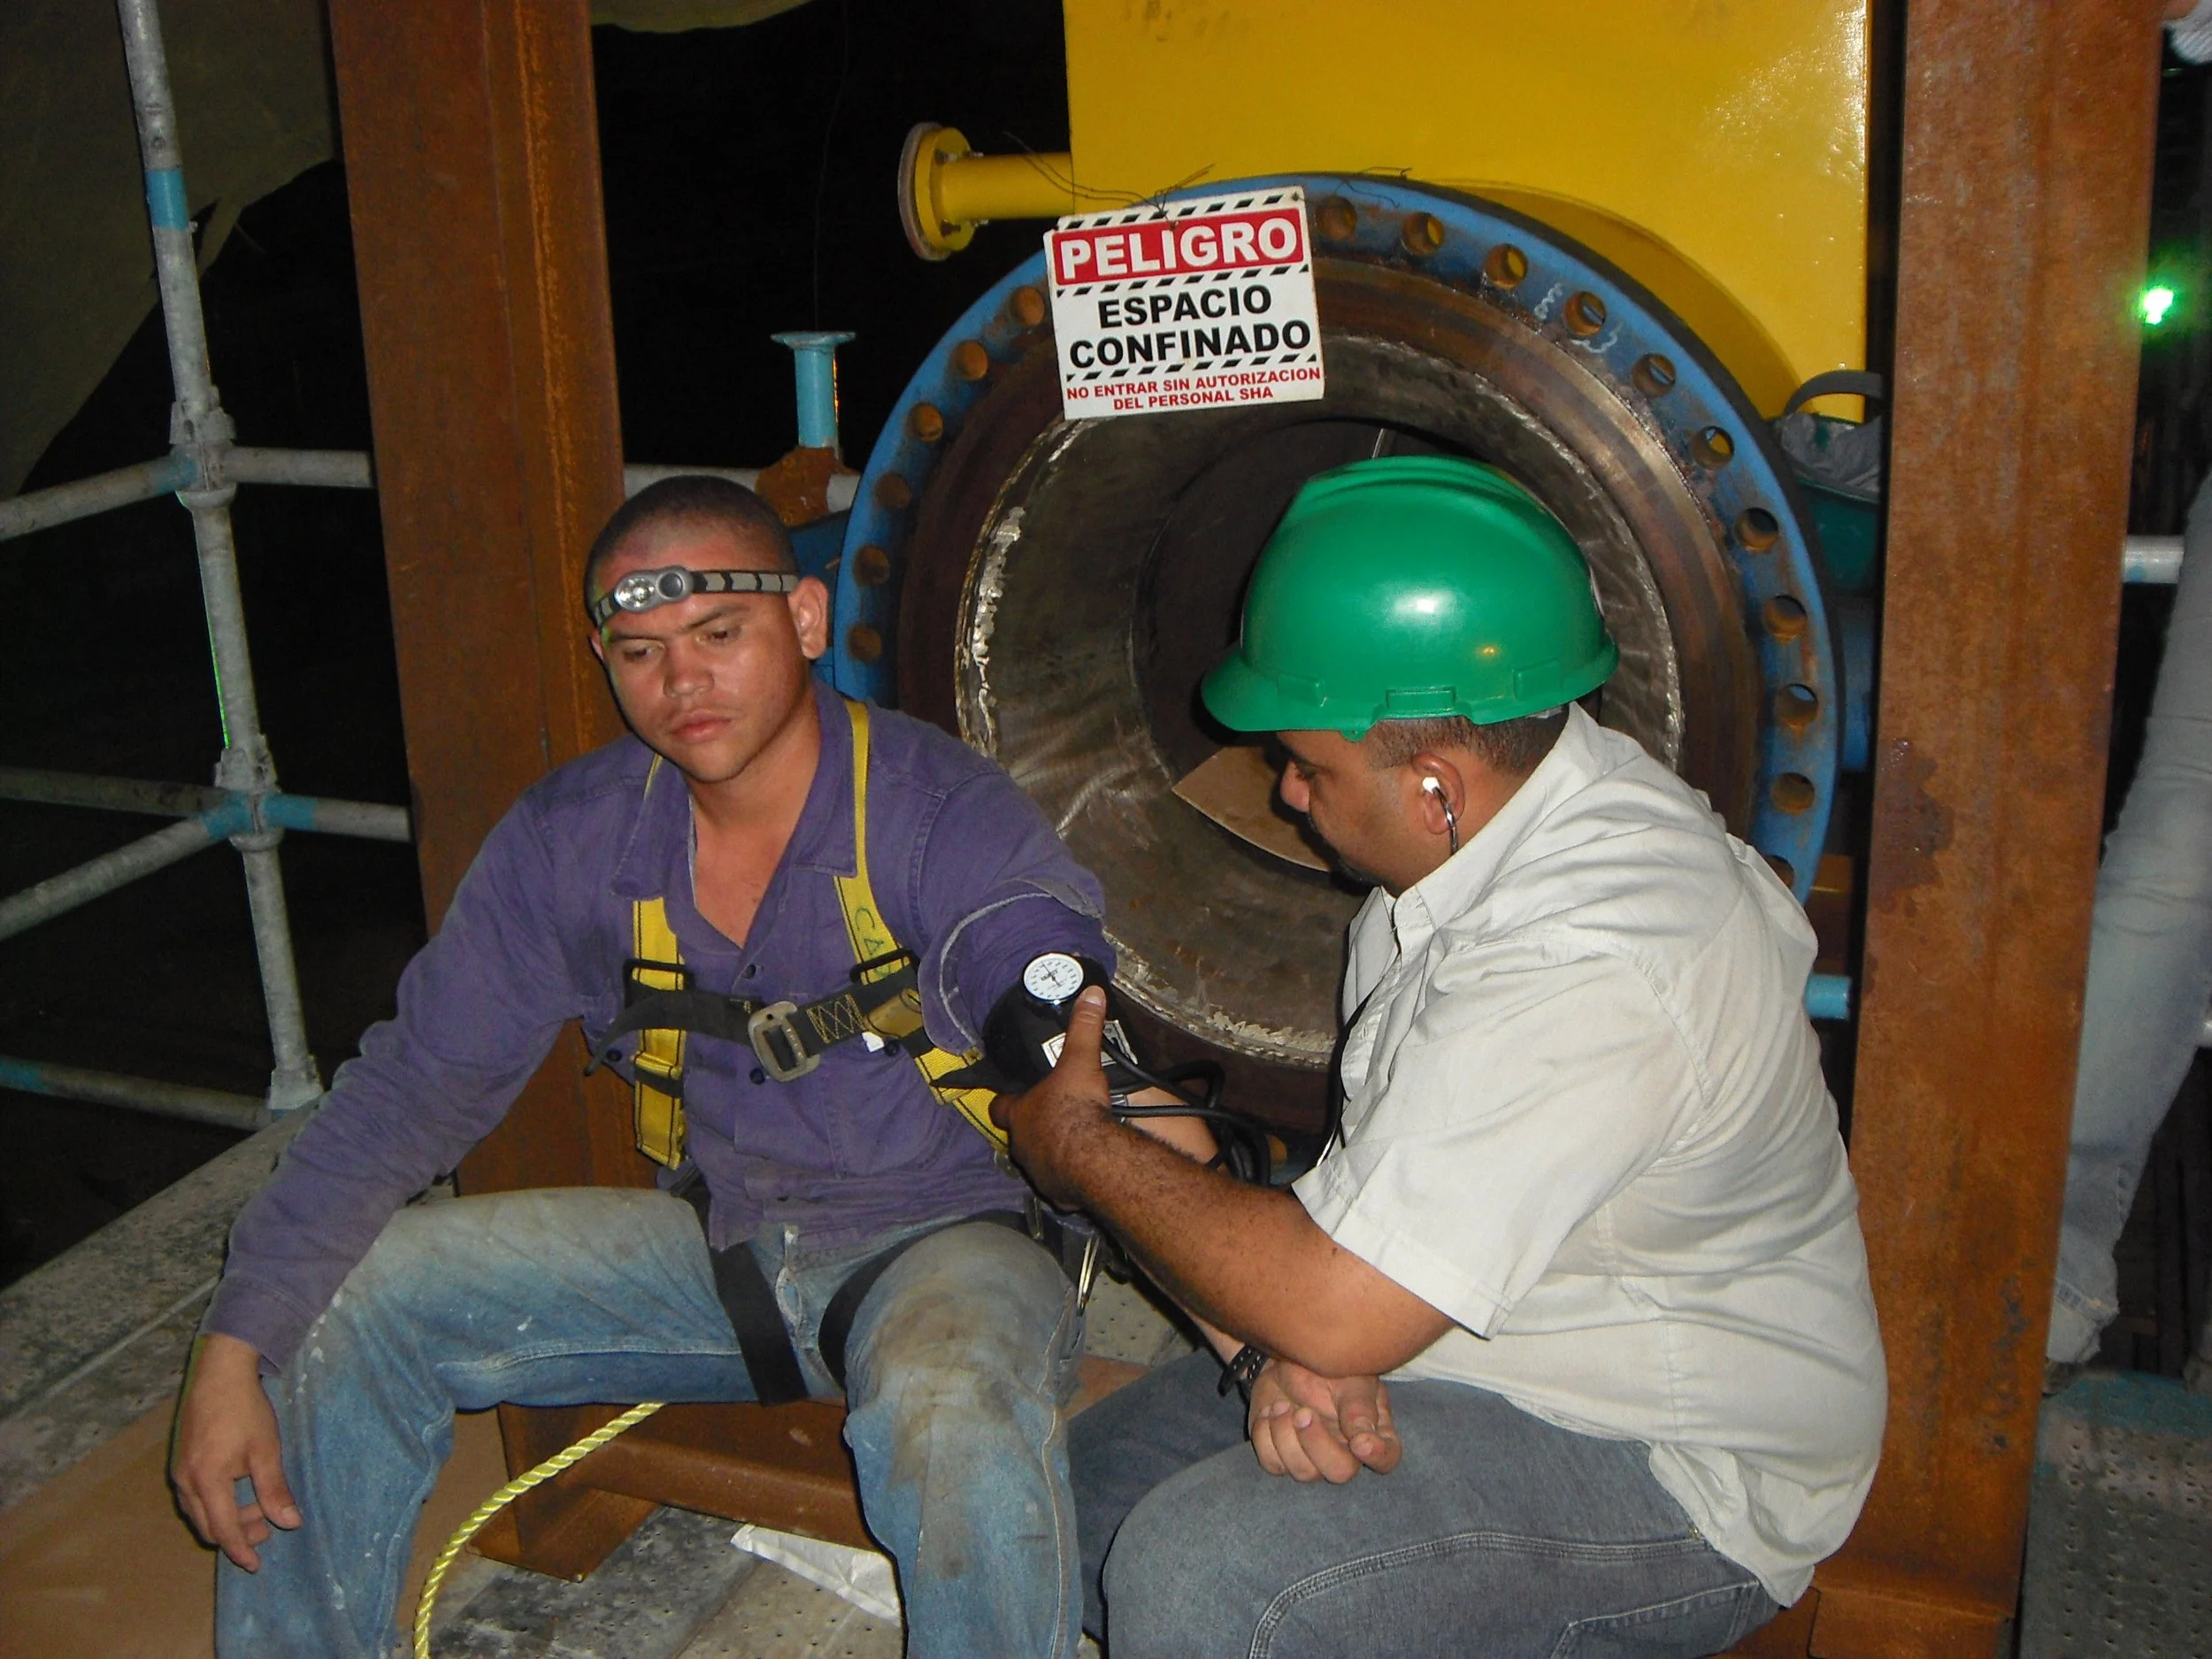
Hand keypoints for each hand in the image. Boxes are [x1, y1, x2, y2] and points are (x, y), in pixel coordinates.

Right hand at [171, 1332, 299, 1569]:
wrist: (220, 1373)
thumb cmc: (246, 1410)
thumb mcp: (266, 1451)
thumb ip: (274, 1490)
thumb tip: (290, 1523)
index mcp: (206, 1481)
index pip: (224, 1529)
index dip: (241, 1549)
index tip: (256, 1565)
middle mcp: (185, 1481)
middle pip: (208, 1526)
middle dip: (236, 1534)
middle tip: (266, 1528)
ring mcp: (179, 1471)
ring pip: (198, 1513)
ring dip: (225, 1519)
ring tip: (256, 1510)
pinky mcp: (180, 1460)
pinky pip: (193, 1497)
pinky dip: (214, 1504)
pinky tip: (236, 1491)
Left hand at [990, 985, 1119, 1207]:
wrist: (1094, 1157)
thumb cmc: (1077, 1107)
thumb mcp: (1080, 1060)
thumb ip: (1084, 1027)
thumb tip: (1091, 993)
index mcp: (1021, 1114)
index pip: (1002, 1106)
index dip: (1007, 1099)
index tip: (1014, 1096)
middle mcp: (1023, 1145)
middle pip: (1021, 1135)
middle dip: (1035, 1127)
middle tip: (1055, 1117)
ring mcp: (1038, 1171)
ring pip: (1038, 1161)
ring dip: (1052, 1153)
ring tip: (1075, 1143)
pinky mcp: (1058, 1192)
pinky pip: (1060, 1184)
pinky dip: (1069, 1178)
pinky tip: (1085, 1170)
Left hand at [1248, 1358, 1400, 1482]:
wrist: (1285, 1359)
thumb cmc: (1327, 1366)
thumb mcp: (1349, 1378)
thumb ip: (1358, 1408)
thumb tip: (1364, 1441)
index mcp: (1371, 1430)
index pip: (1387, 1457)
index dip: (1377, 1456)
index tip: (1359, 1442)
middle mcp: (1345, 1452)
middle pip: (1339, 1472)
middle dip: (1316, 1444)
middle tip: (1302, 1412)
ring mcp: (1312, 1458)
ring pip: (1302, 1472)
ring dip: (1285, 1436)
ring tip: (1281, 1405)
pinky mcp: (1281, 1456)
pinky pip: (1272, 1463)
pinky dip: (1265, 1436)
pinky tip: (1270, 1412)